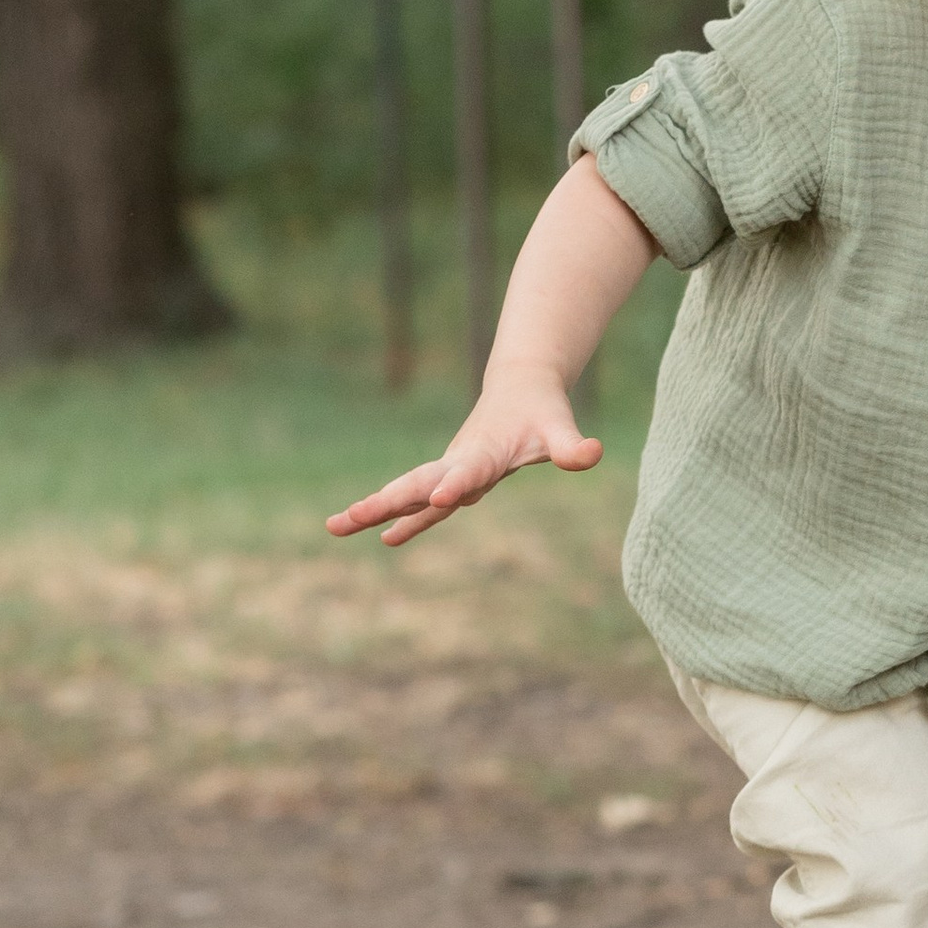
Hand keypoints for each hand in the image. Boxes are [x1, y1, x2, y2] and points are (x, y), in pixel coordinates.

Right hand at [325, 369, 601, 547]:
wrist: (521, 388)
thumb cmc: (542, 410)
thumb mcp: (559, 427)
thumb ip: (571, 444)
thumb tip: (593, 453)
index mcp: (484, 454)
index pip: (466, 474)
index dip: (453, 486)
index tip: (435, 499)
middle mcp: (459, 464)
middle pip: (415, 485)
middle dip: (382, 503)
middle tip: (348, 516)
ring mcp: (451, 473)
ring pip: (406, 494)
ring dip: (373, 510)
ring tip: (334, 526)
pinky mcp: (452, 480)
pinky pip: (422, 505)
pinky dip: (404, 519)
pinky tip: (387, 538)